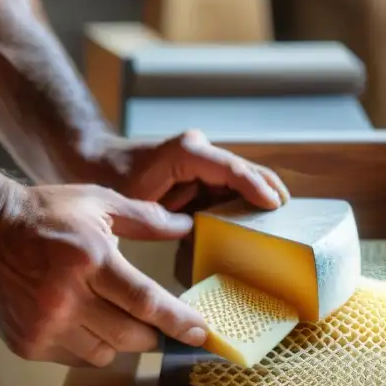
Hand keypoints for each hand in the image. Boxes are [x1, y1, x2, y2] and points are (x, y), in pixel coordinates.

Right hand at [0, 183, 208, 366]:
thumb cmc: (43, 214)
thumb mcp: (97, 203)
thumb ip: (146, 217)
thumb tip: (187, 224)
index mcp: (90, 260)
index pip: (145, 301)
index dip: (178, 321)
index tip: (201, 334)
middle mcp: (68, 297)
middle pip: (131, 336)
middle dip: (153, 335)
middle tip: (157, 324)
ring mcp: (46, 325)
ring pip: (106, 354)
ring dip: (119, 341)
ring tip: (109, 314)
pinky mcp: (28, 344)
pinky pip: (77, 359)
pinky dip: (88, 346)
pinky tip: (80, 321)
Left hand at [94, 129, 290, 212]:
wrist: (94, 161)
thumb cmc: (110, 180)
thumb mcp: (133, 201)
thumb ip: (163, 218)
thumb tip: (196, 236)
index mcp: (186, 151)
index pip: (230, 168)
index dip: (254, 186)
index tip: (274, 205)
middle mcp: (199, 149)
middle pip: (244, 170)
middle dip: (268, 190)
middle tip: (291, 216)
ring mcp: (201, 160)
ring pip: (241, 178)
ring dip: (259, 198)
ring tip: (281, 222)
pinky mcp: (200, 174)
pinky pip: (228, 187)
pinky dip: (243, 203)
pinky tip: (256, 222)